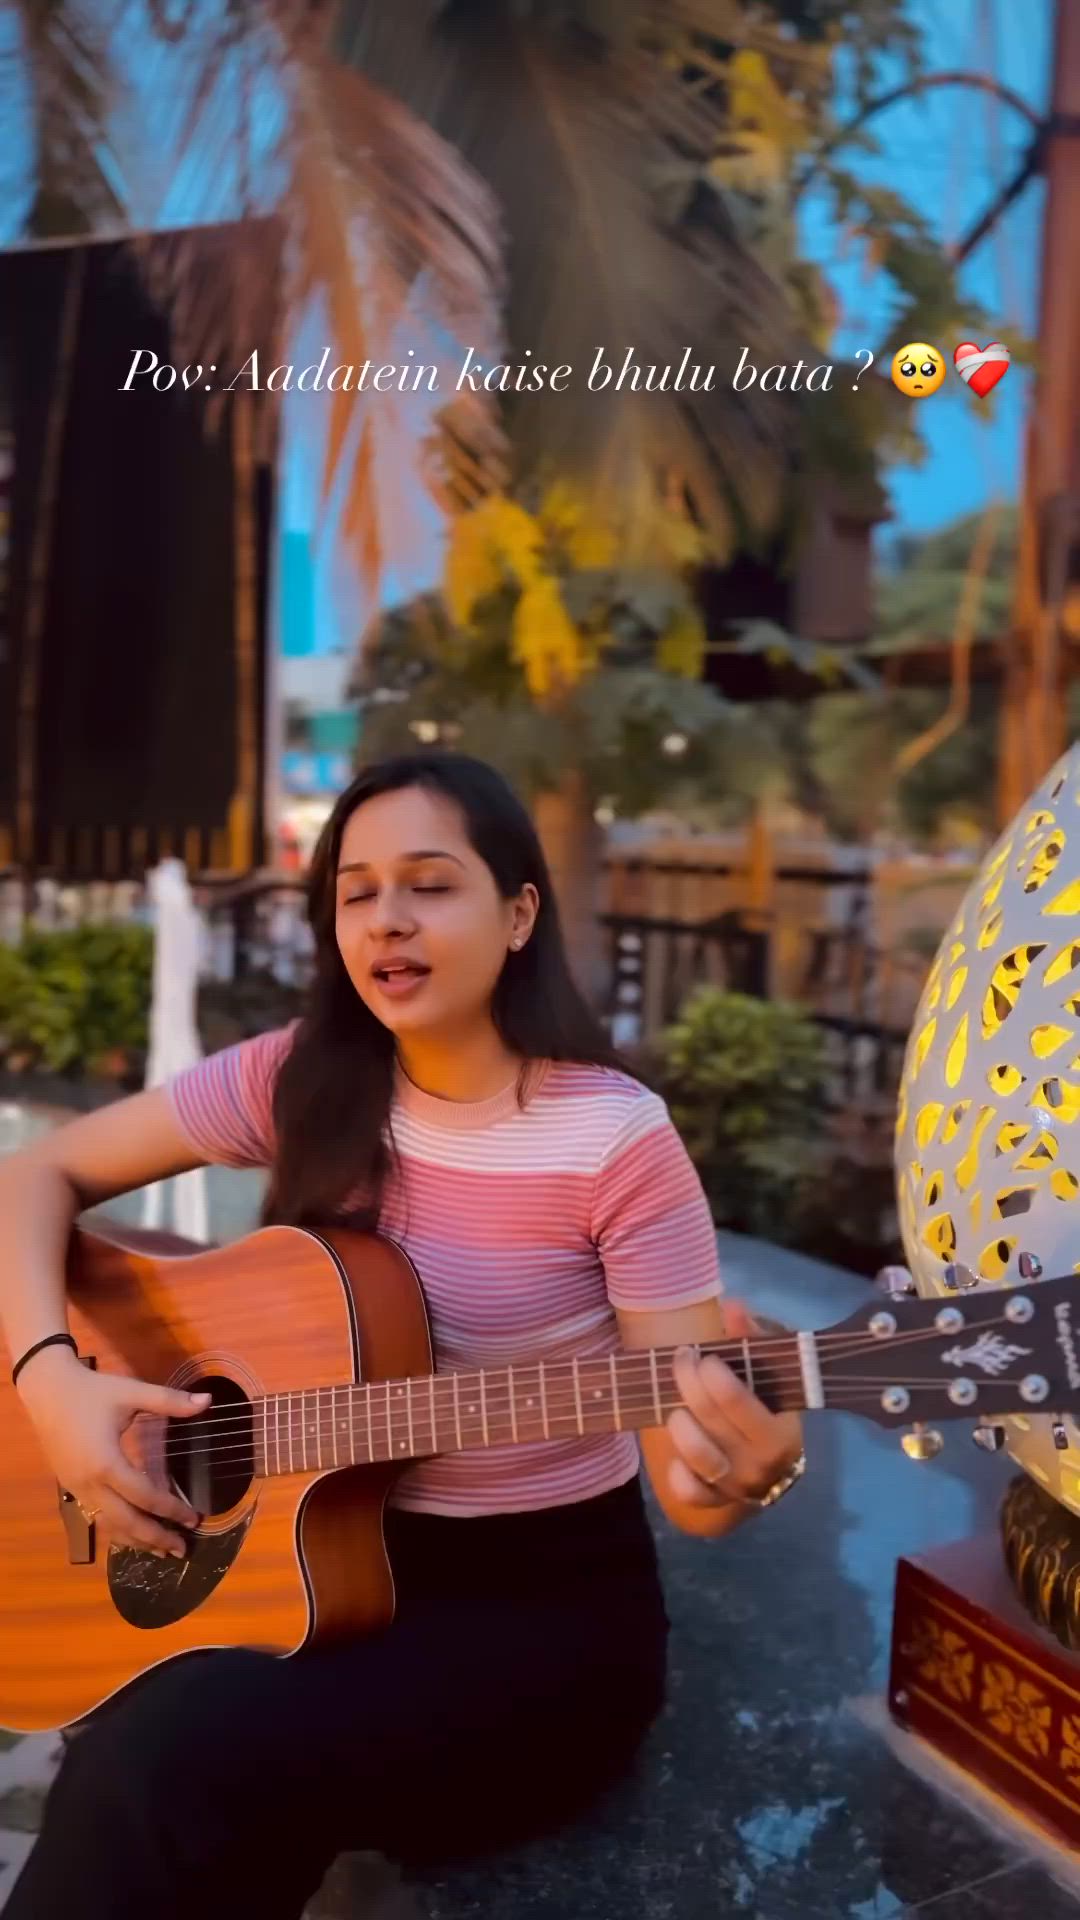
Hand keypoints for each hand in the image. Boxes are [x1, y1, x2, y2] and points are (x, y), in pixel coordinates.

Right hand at [16, 1346, 209, 1555]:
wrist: (47, 1391)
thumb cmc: (92, 1391)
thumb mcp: (132, 1392)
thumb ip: (170, 1401)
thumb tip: (208, 1401)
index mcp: (107, 1463)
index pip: (145, 1496)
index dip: (172, 1510)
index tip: (195, 1519)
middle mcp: (90, 1483)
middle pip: (126, 1522)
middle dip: (155, 1538)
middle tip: (183, 1550)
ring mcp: (77, 1489)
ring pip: (109, 1525)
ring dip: (136, 1540)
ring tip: (162, 1551)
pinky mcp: (71, 1488)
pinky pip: (97, 1517)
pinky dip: (117, 1530)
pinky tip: (132, 1535)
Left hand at [666, 1301, 802, 1512]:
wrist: (771, 1463)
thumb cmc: (769, 1404)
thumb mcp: (771, 1370)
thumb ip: (754, 1338)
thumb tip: (734, 1307)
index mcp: (781, 1433)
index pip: (737, 1401)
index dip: (711, 1374)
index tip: (704, 1355)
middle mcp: (760, 1465)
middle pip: (711, 1420)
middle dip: (688, 1381)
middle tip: (683, 1359)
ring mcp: (737, 1486)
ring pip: (698, 1457)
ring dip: (679, 1424)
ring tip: (677, 1406)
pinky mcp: (716, 1502)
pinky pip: (689, 1492)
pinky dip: (677, 1473)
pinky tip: (676, 1451)